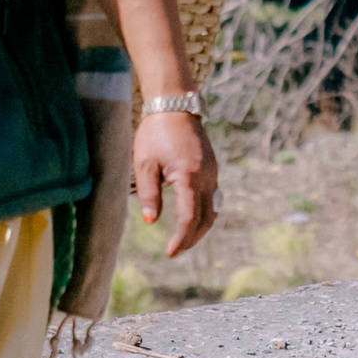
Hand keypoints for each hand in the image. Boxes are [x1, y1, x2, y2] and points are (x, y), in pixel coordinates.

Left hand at [133, 112, 219, 256]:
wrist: (174, 105)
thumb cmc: (155, 132)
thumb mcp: (144, 163)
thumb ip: (148, 193)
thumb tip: (151, 221)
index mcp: (189, 176)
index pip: (190, 218)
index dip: (181, 238)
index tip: (170, 253)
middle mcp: (206, 176)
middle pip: (206, 218)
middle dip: (192, 238)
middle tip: (176, 250)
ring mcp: (213, 171)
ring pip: (213, 209)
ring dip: (201, 227)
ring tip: (184, 239)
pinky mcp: (213, 167)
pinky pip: (213, 197)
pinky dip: (204, 212)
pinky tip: (192, 218)